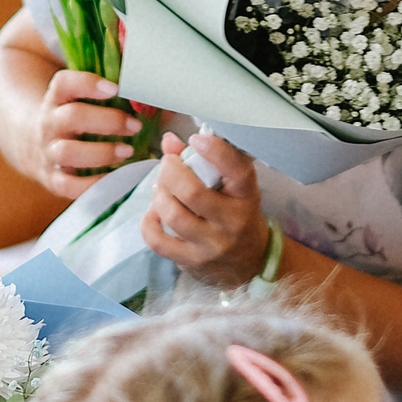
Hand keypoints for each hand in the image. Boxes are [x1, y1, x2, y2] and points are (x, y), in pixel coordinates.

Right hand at [30, 70, 142, 199]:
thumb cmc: (76, 118)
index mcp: (57, 98)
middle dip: (108, 121)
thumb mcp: (81, 99)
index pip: (64, 83)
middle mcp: (49, 123)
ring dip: (102, 152)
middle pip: (73, 117)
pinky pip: (69, 185)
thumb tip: (150, 100)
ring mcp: (49, 152)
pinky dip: (93, 183)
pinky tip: (115, 177)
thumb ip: (110, 94)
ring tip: (128, 151)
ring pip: (68, 152)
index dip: (88, 84)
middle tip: (136, 126)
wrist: (38, 146)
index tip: (116, 89)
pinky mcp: (53, 179)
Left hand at [140, 132, 270, 288]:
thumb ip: (203, 160)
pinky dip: (149, 222)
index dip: (214, 150)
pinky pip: (158, 241)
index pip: (236, 170)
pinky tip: (154, 213)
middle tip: (168, 164)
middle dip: (171, 172)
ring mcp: (211, 245)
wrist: (252, 262)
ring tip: (160, 188)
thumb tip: (168, 141)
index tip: (196, 139)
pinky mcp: (192, 262)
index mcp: (246, 195)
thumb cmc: (239, 213)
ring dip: (159, 194)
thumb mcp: (233, 186)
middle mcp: (232, 221)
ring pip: (172, 215)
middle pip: (192, 192)